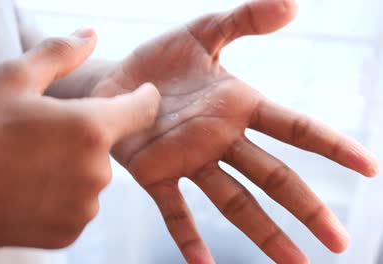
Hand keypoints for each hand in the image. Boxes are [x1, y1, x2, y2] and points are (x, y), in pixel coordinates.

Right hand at [0, 28, 159, 263]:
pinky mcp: (69, 232)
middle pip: (106, 146)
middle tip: (42, 136)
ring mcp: (84, 206)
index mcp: (92, 128)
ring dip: (71, 169)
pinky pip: (77, 206)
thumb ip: (60, 54)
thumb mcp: (13, 78)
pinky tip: (28, 190)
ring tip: (29, 165)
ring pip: (90, 178)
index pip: (141, 110)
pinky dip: (60, 197)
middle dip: (85, 137)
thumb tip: (89, 36)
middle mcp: (97, 172)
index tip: (142, 95)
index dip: (144, 99)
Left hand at [92, 0, 379, 262]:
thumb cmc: (160, 60)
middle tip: (339, 242)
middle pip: (273, 176)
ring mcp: (189, 160)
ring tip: (295, 262)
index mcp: (238, 107)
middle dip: (306, 207)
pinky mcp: (155, 174)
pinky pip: (175, 210)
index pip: (294, 128)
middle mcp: (220, 140)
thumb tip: (293, 5)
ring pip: (234, 201)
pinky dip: (188, 237)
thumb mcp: (204, 31)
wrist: (114, 81)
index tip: (369, 167)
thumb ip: (244, 19)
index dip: (332, 145)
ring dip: (263, 232)